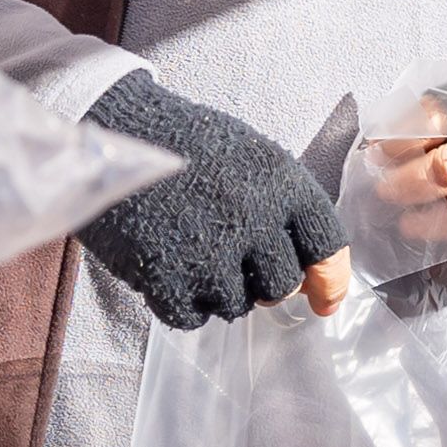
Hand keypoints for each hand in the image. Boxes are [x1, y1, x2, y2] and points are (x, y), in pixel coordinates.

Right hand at [80, 73, 353, 326]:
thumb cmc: (188, 143)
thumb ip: (286, 211)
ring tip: (195, 257)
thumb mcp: (253, 158)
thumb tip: (311, 277)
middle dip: (265, 285)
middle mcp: (254, 220)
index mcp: (284, 185)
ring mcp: (209, 251)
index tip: (323, 300)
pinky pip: (190, 317)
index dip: (329, 279)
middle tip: (236, 266)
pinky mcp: (164, 274)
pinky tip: (169, 273)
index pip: (327, 245)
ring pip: (236, 306)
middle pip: (282, 286)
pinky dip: (181, 304)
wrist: (117, 129)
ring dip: (219, 293)